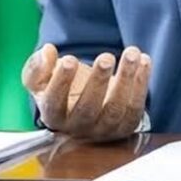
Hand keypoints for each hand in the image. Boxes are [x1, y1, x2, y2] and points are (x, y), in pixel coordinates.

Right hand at [21, 43, 151, 141]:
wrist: (83, 102)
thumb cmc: (60, 88)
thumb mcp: (40, 78)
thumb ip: (37, 65)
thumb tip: (47, 51)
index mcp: (54, 116)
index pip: (55, 103)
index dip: (61, 82)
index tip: (69, 59)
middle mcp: (79, 128)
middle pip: (88, 108)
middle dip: (99, 81)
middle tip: (106, 57)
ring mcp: (104, 129)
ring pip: (115, 108)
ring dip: (126, 79)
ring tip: (132, 54)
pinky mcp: (125, 125)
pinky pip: (135, 107)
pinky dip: (142, 83)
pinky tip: (144, 60)